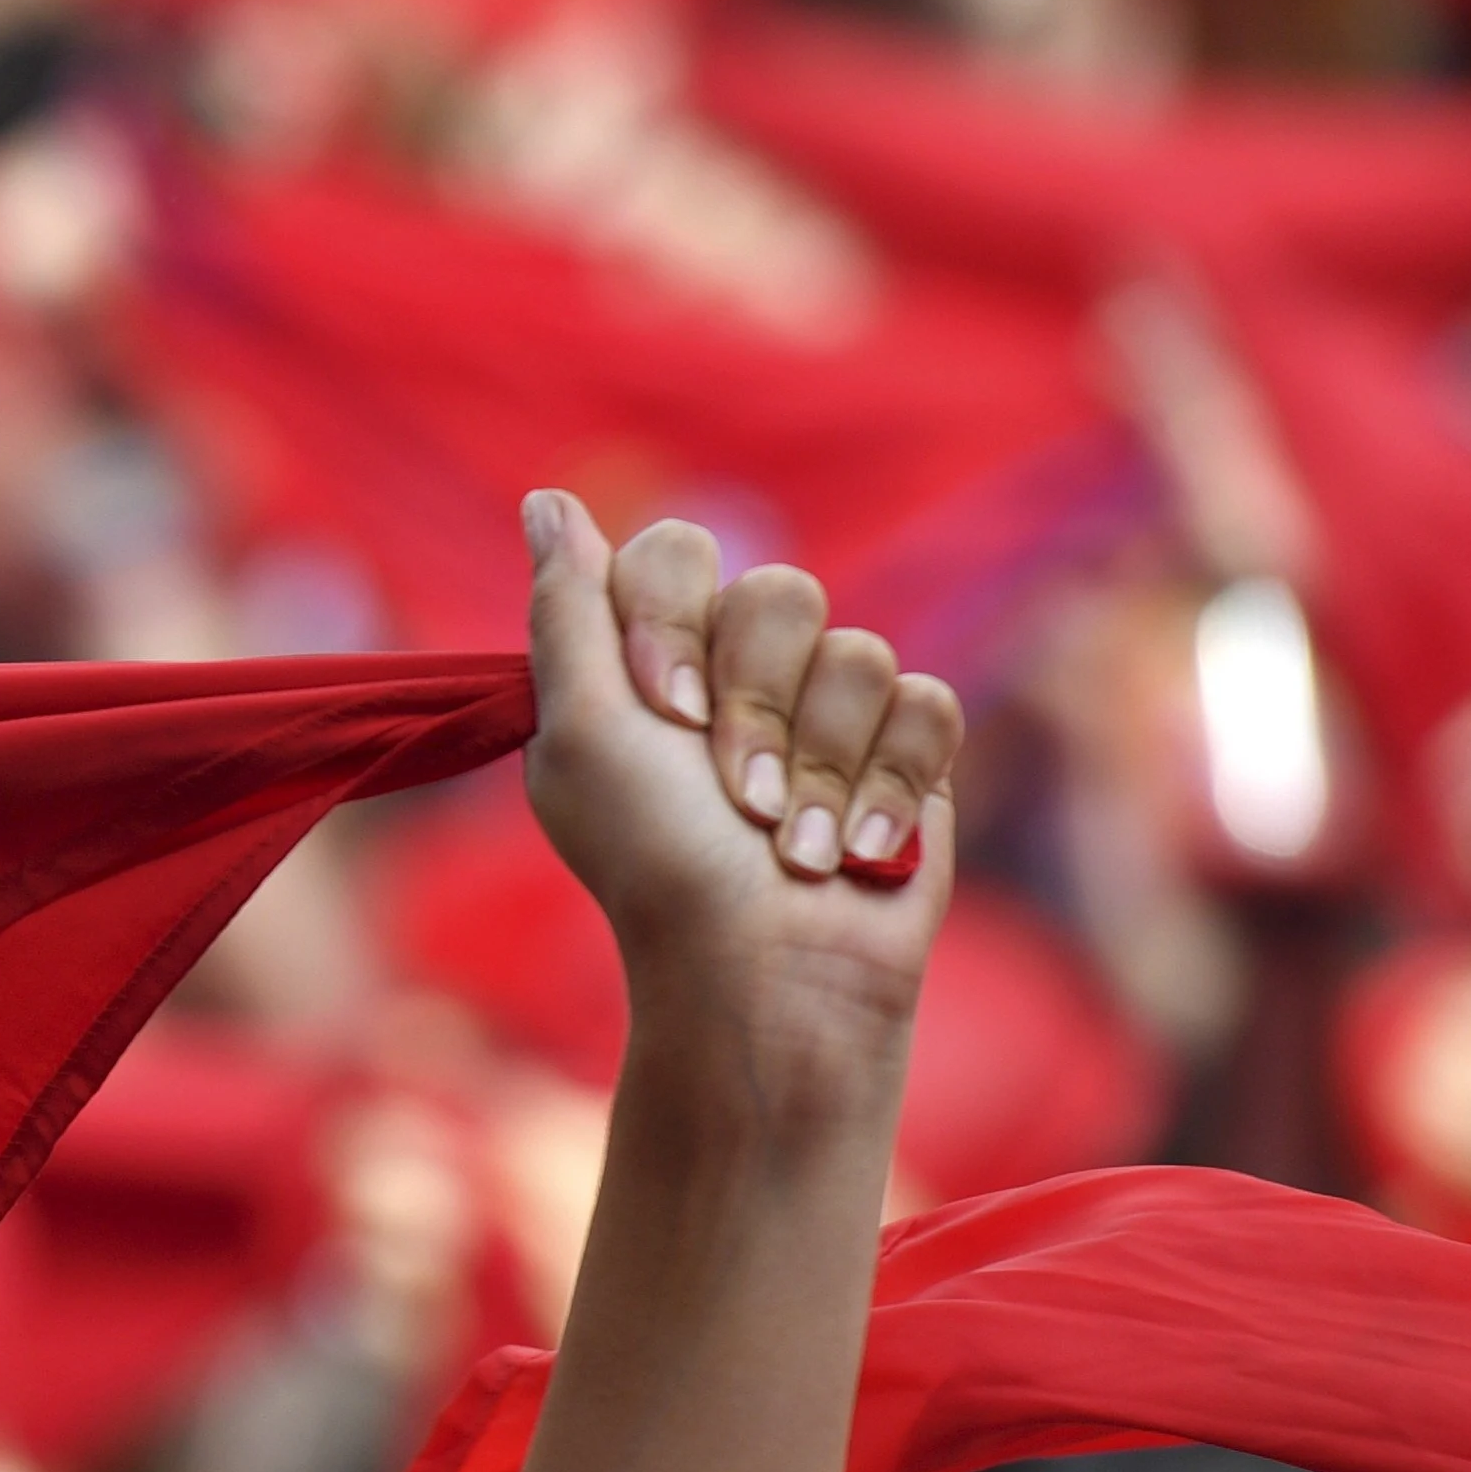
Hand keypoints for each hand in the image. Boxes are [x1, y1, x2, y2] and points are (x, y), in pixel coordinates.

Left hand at [519, 495, 963, 1112]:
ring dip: (819, 765)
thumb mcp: (581, 732)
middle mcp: (742, 670)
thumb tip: (545, 502)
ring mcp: (831, 708)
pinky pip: (925, 703)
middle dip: (756, 707)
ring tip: (792, 844)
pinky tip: (858, 848)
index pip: (674, 554)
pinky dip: (887, 787)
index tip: (667, 712)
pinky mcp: (909, 751)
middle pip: (777, 592)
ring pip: (857, 651)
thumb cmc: (660, 861)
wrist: (769, 969)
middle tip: (734, 796)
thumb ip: (568, 609)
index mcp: (653, 657)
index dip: (674, 625)